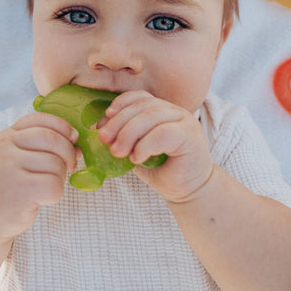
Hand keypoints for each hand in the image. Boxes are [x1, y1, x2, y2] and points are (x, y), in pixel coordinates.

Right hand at [0, 113, 78, 241]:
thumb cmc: (11, 186)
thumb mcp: (20, 159)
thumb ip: (45, 147)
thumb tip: (76, 145)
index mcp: (6, 136)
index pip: (40, 119)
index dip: (62, 127)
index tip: (73, 138)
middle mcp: (4, 148)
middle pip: (52, 139)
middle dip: (68, 153)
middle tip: (69, 167)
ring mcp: (8, 169)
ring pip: (56, 164)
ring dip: (60, 177)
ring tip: (46, 186)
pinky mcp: (18, 191)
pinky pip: (54, 186)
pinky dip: (55, 194)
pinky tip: (41, 198)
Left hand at [97, 90, 212, 202]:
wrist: (190, 193)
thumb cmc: (163, 172)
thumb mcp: (137, 151)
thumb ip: (123, 138)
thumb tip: (99, 128)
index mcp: (163, 111)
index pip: (141, 97)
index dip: (121, 103)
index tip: (106, 117)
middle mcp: (176, 112)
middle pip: (143, 106)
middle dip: (119, 122)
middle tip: (103, 139)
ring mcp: (185, 121)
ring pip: (151, 117)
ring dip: (129, 134)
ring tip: (117, 152)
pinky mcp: (191, 136)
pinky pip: (163, 133)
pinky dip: (145, 144)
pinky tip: (136, 158)